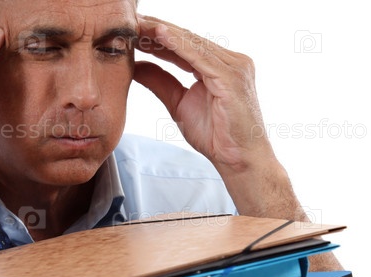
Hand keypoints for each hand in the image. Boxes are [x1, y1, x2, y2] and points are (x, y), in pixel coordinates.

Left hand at [134, 15, 276, 177]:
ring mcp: (235, 67)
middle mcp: (231, 61)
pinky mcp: (232, 77)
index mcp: (221, 66)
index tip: (133, 31)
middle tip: (131, 21)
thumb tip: (137, 66)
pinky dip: (178, 44)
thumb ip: (161, 82)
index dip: (159, 37)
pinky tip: (159, 34)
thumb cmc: (217, 137)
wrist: (239, 161)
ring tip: (139, 24)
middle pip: (189, 40)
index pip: (186, 45)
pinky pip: (200, 57)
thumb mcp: (179, 104)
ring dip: (163, 33)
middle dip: (158, 30)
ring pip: (192, 44)